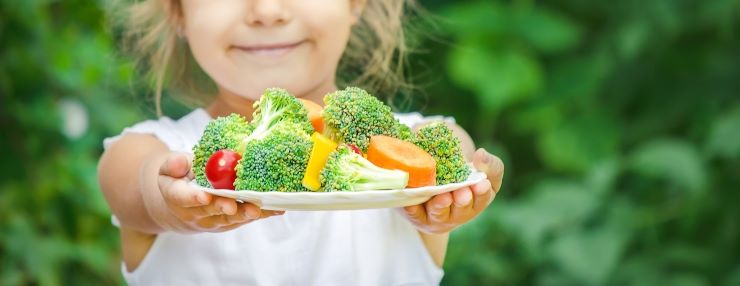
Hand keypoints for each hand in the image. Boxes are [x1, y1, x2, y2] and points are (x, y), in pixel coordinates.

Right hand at [153, 153, 283, 232]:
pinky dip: (262, 214)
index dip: (194, 197)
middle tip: (233, 206)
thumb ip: (174, 164)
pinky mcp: (230, 222)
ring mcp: (214, 220)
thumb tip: (180, 162)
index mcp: (177, 196)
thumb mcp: (171, 168)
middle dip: (223, 207)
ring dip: (245, 214)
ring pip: (230, 219)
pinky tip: (276, 209)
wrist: (182, 206)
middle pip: (210, 211)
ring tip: (257, 209)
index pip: (183, 198)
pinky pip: (246, 218)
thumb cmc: (179, 180)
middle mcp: (196, 213)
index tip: (204, 195)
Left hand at [401, 148, 503, 233]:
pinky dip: (414, 210)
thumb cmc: (462, 178)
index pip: (483, 198)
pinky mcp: (419, 217)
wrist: (435, 187)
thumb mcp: (480, 171)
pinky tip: (412, 204)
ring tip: (443, 197)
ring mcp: (438, 217)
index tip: (482, 183)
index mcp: (476, 201)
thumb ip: (488, 163)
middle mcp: (458, 213)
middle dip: (462, 201)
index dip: (482, 192)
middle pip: (461, 210)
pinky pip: (416, 215)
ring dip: (441, 206)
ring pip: (439, 213)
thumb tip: (481, 154)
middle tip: (461, 192)